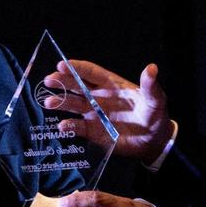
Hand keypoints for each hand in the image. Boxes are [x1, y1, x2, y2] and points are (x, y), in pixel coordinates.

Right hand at [42, 60, 172, 164]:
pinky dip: (69, 127)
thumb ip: (150, 86)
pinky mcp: (92, 131)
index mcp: (111, 85)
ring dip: (60, 103)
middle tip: (49, 80)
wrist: (153, 141)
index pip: (90, 72)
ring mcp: (94, 114)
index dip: (76, 67)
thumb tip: (151, 68)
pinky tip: (63, 126)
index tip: (62, 64)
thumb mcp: (156, 100)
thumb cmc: (155, 116)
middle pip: (77, 86)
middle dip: (62, 82)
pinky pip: (77, 128)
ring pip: (73, 105)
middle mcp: (99, 97)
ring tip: (49, 102)